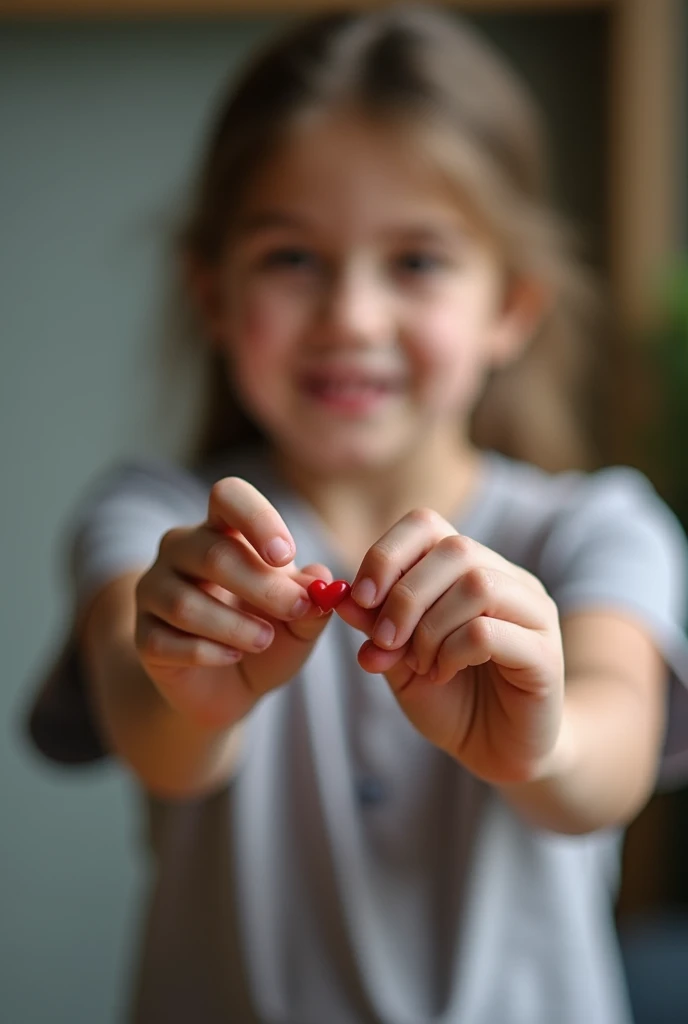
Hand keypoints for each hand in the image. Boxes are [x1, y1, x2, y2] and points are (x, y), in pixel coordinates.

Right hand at [135, 477, 330, 730]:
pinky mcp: (143, 637)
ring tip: (264, 640)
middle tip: (296, 610)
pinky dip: (206, 652)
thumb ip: (311, 598)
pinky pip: (166, 641)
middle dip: (262, 586)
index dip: (257, 519)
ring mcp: (154, 591)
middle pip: (213, 554)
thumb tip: (320, 578)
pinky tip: (233, 658)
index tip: (285, 556)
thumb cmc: (268, 635)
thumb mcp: (300, 620)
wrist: (232, 688)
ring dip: (234, 626)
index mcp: (221, 529)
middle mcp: (181, 550)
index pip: (228, 496)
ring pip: (185, 602)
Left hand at [336, 509, 564, 784]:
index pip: (427, 523)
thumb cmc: (451, 699)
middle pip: (455, 549)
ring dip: (430, 627)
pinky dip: (452, 652)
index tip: (361, 598)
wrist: (497, 753)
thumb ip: (376, 626)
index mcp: (471, 568)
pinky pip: (490, 632)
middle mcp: (509, 579)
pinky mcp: (545, 654)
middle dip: (405, 595)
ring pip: (477, 585)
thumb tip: (342, 596)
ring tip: (419, 663)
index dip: (387, 553)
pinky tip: (442, 673)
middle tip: (385, 640)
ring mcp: (533, 613)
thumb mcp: (399, 660)